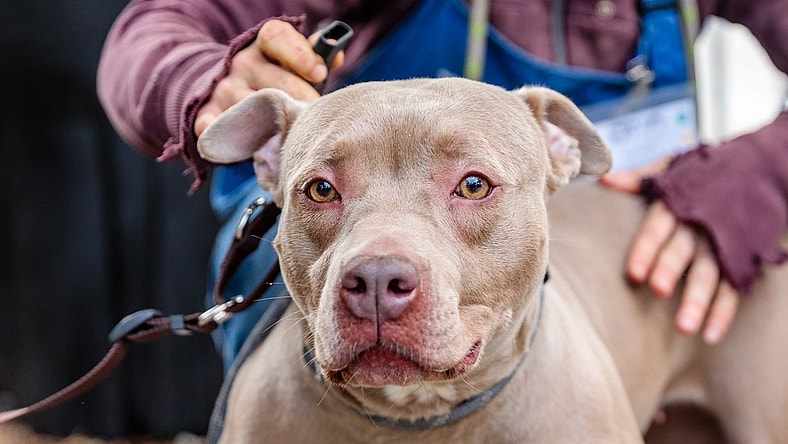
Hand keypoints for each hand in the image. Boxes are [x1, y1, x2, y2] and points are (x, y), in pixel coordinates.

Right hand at [195, 20, 344, 135]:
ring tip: (292, 138)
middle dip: (299, 101)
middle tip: (315, 118)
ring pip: (251, 108)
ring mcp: (224, 90)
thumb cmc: (272, 78)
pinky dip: (227, 135)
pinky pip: (212, 126)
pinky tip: (248, 145)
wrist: (222, 89)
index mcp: (265, 46)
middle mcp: (243, 64)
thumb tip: (336, 57)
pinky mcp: (206, 113)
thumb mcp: (290, 61)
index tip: (320, 74)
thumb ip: (314, 56)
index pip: (277, 37)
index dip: (300, 54)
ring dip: (273, 125)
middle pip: (274, 82)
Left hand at [601, 161, 739, 344]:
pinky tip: (710, 336)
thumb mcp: (673, 168)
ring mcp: (726, 243)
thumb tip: (604, 181)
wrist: (762, 166)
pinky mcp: (744, 259)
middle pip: (685, 250)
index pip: (659, 226)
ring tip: (682, 328)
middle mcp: (702, 224)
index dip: (646, 248)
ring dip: (697, 301)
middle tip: (657, 291)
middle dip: (671, 270)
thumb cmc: (704, 172)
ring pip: (711, 274)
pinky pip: (735, 288)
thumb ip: (639, 179)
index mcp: (681, 202)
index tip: (633, 274)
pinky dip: (724, 313)